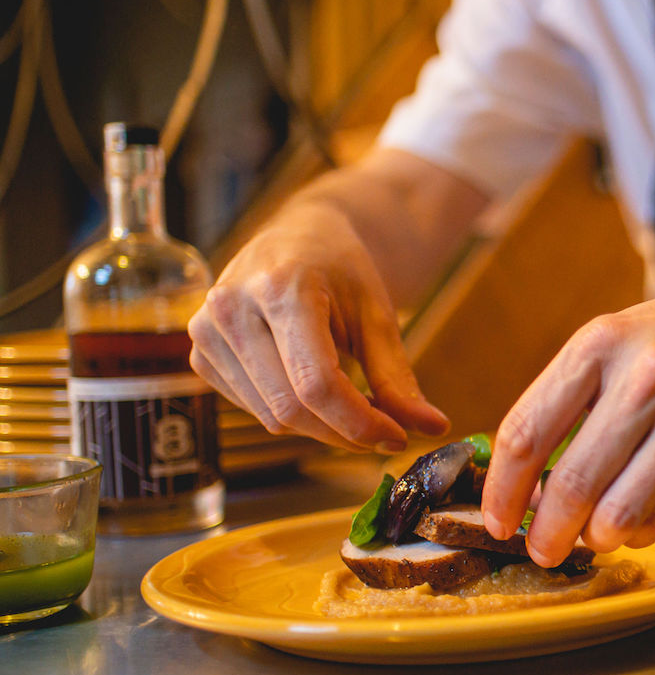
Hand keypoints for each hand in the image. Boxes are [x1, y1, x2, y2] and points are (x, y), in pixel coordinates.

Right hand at [187, 208, 449, 452]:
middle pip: (292, 407)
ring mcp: (207, 332)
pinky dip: (295, 415)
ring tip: (358, 408)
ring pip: (272, 417)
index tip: (397, 438)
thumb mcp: (377, 314)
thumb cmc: (343, 270)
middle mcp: (231, 308)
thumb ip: (397, 375)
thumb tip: (432, 427)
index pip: (316, 383)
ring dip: (323, 428)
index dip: (360, 422)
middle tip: (387, 433)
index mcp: (280, 287)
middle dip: (346, 432)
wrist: (300, 237)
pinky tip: (318, 393)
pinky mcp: (200, 353)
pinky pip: (255, 409)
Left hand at [480, 272, 654, 566]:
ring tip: (594, 537)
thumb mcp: (627, 335)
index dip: (502, 489)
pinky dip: (641, 531)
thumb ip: (577, 394)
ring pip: (616, 512)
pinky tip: (638, 522)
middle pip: (568, 483)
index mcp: (602, 343)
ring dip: (595, 538)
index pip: (527, 431)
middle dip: (546, 532)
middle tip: (541, 549)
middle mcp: (645, 378)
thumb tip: (527, 474)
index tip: (499, 519)